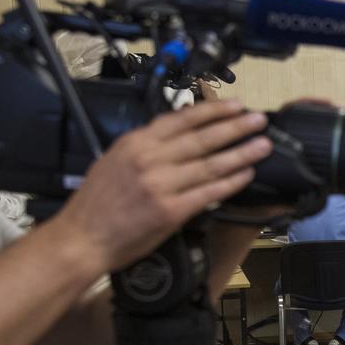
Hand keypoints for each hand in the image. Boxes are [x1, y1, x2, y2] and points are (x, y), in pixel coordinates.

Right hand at [52, 100, 271, 273]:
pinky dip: (231, 183)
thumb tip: (179, 130)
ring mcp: (161, 185)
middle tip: (259, 120)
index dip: (213, 111)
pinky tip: (247, 175)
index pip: (182, 119)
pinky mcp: (171, 211)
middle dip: (236, 127)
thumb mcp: (114, 159)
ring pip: (211, 164)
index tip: (235, 105)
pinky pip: (209, 193)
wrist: (81, 239)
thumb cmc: (96, 202)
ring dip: (241, 153)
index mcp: (135, 143)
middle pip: (203, 138)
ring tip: (263, 145)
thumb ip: (146, 145)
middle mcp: (150, 160)